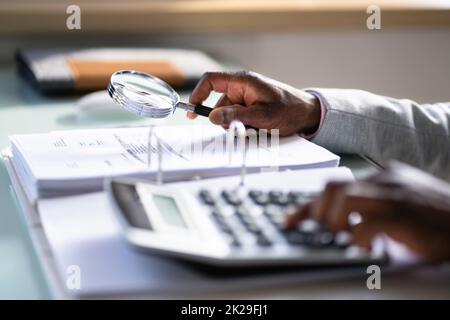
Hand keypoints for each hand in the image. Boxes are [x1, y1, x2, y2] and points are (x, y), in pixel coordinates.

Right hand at [188, 71, 320, 135]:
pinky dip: (243, 127)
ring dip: (236, 126)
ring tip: (255, 130)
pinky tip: (257, 130)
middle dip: (225, 120)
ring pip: (227, 114)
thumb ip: (235, 116)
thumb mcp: (262, 116)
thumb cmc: (289, 110)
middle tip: (240, 130)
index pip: (211, 80)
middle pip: (219, 104)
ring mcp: (246, 98)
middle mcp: (242, 88)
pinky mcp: (250, 108)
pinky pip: (237, 119)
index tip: (192, 111)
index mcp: (243, 81)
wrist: (308, 114)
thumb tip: (211, 117)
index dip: (198, 94)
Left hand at [286, 162, 449, 261]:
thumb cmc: (433, 219)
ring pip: (343, 198)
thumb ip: (368, 210)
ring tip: (342, 238)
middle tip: (320, 232)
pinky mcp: (406, 213)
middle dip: (316, 212)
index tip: (289, 220)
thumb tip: (335, 226)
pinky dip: (359, 237)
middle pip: (332, 187)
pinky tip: (367, 247)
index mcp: (381, 178)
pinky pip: (369, 222)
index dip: (306, 206)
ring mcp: (395, 194)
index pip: (332, 186)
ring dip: (334, 222)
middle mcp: (385, 180)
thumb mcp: (396, 208)